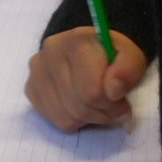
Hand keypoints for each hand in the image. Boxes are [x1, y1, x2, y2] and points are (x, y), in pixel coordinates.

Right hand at [25, 28, 148, 131]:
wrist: (90, 48)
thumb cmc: (112, 54)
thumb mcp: (131, 56)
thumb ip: (128, 69)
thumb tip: (113, 91)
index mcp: (76, 41)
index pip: (92, 92)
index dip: (113, 105)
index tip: (122, 101)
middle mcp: (50, 53)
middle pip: (78, 107)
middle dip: (103, 114)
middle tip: (114, 107)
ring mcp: (36, 71)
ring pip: (66, 117)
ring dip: (89, 119)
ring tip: (98, 106)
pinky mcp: (30, 88)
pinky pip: (54, 120)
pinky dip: (73, 120)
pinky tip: (81, 105)